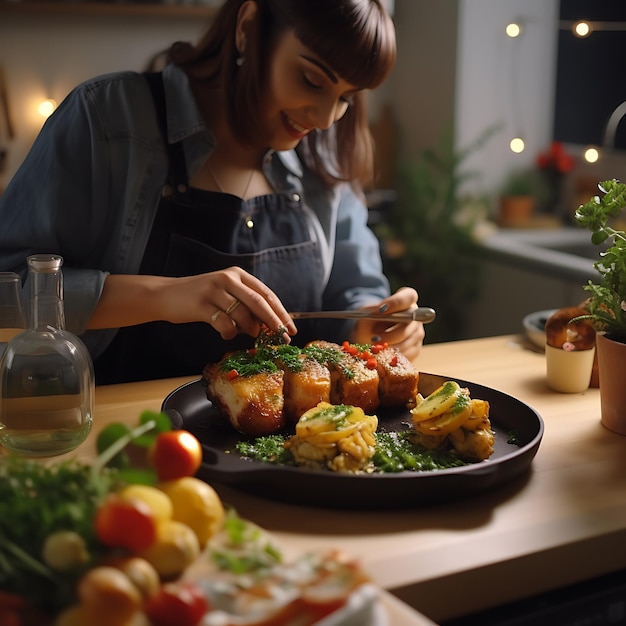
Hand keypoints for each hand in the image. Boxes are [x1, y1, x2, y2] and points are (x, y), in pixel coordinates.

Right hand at [160, 267, 296, 340]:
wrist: (166, 295)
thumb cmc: (200, 297)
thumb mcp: (225, 293)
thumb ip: (246, 305)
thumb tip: (268, 326)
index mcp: (237, 274)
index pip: (266, 294)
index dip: (281, 313)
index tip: (290, 328)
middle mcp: (227, 279)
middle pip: (259, 303)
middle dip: (274, 323)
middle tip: (281, 338)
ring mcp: (214, 290)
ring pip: (243, 315)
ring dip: (249, 330)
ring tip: (247, 334)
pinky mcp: (201, 305)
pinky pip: (224, 325)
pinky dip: (229, 334)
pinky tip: (226, 333)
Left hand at [350, 287, 424, 360]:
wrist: (366, 337)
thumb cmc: (367, 322)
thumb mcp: (364, 314)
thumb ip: (371, 311)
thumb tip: (379, 310)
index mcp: (405, 300)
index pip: (409, 296)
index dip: (397, 302)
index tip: (382, 309)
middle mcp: (415, 315)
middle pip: (410, 323)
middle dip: (391, 332)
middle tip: (374, 339)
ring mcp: (417, 333)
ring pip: (409, 341)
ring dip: (390, 347)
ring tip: (374, 349)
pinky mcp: (415, 348)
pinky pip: (408, 354)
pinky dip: (393, 356)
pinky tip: (381, 355)